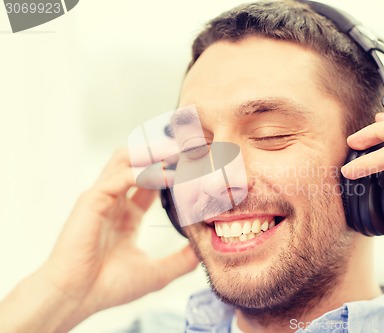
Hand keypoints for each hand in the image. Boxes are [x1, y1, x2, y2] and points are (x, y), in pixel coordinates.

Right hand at [36, 148, 198, 329]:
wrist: (77, 298)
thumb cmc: (108, 287)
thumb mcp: (156, 272)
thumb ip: (180, 260)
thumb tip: (204, 252)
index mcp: (128, 215)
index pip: (151, 181)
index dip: (172, 170)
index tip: (196, 165)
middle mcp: (115, 201)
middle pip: (137, 161)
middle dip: (162, 153)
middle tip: (190, 149)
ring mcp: (102, 198)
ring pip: (125, 159)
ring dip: (152, 153)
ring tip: (178, 153)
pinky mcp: (92, 200)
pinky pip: (119, 176)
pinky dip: (143, 172)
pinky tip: (166, 177)